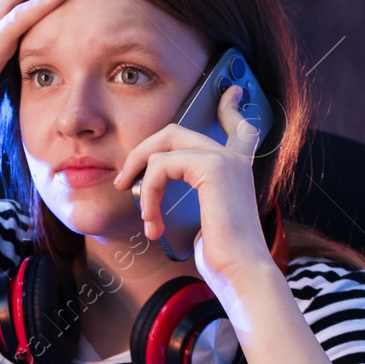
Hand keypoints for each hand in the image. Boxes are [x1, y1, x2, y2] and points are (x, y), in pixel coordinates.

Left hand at [111, 85, 278, 295]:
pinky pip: (162, 167)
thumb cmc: (222, 255)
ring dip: (142, 183)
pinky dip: (149, 194)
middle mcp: (234, 158)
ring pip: (163, 147)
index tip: (229, 91)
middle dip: (142, 152)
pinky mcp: (213, 168)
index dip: (230, 107)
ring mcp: (225, 159)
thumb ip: (193, 195)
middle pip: (176, 132)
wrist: (241, 272)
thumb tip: (151, 186)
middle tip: (123, 181)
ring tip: (143, 215)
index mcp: (237, 168)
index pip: (237, 126)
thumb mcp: (206, 219)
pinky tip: (152, 222)